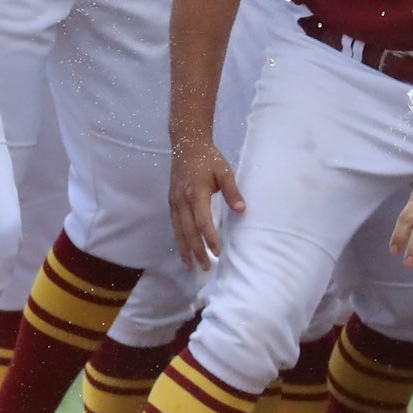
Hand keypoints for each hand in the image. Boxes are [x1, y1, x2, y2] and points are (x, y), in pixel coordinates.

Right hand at [169, 135, 242, 269]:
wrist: (187, 144)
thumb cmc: (208, 158)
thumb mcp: (224, 171)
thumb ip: (232, 191)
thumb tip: (241, 209)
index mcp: (196, 192)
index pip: (202, 221)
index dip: (210, 238)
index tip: (218, 252)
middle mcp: (182, 200)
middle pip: (188, 231)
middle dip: (196, 251)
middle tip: (205, 267)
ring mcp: (174, 201)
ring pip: (178, 230)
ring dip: (185, 249)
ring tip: (191, 266)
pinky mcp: (171, 201)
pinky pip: (175, 224)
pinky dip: (179, 239)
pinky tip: (183, 249)